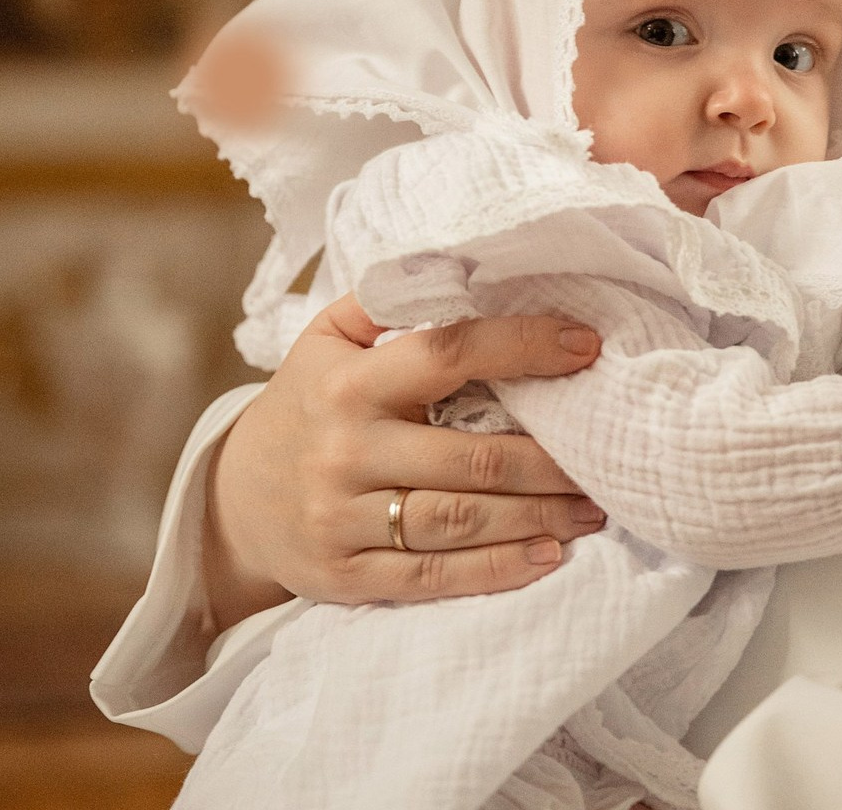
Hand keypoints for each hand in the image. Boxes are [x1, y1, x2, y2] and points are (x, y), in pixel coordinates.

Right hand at [204, 294, 604, 629]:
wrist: (232, 500)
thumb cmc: (308, 402)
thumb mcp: (327, 339)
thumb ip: (388, 301)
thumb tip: (469, 264)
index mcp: (347, 383)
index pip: (446, 353)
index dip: (522, 346)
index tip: (586, 344)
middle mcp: (346, 451)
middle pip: (470, 457)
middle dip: (551, 460)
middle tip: (609, 455)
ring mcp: (342, 519)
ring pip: (460, 521)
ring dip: (539, 517)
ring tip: (596, 508)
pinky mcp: (345, 577)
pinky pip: (433, 578)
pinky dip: (497, 571)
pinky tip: (549, 557)